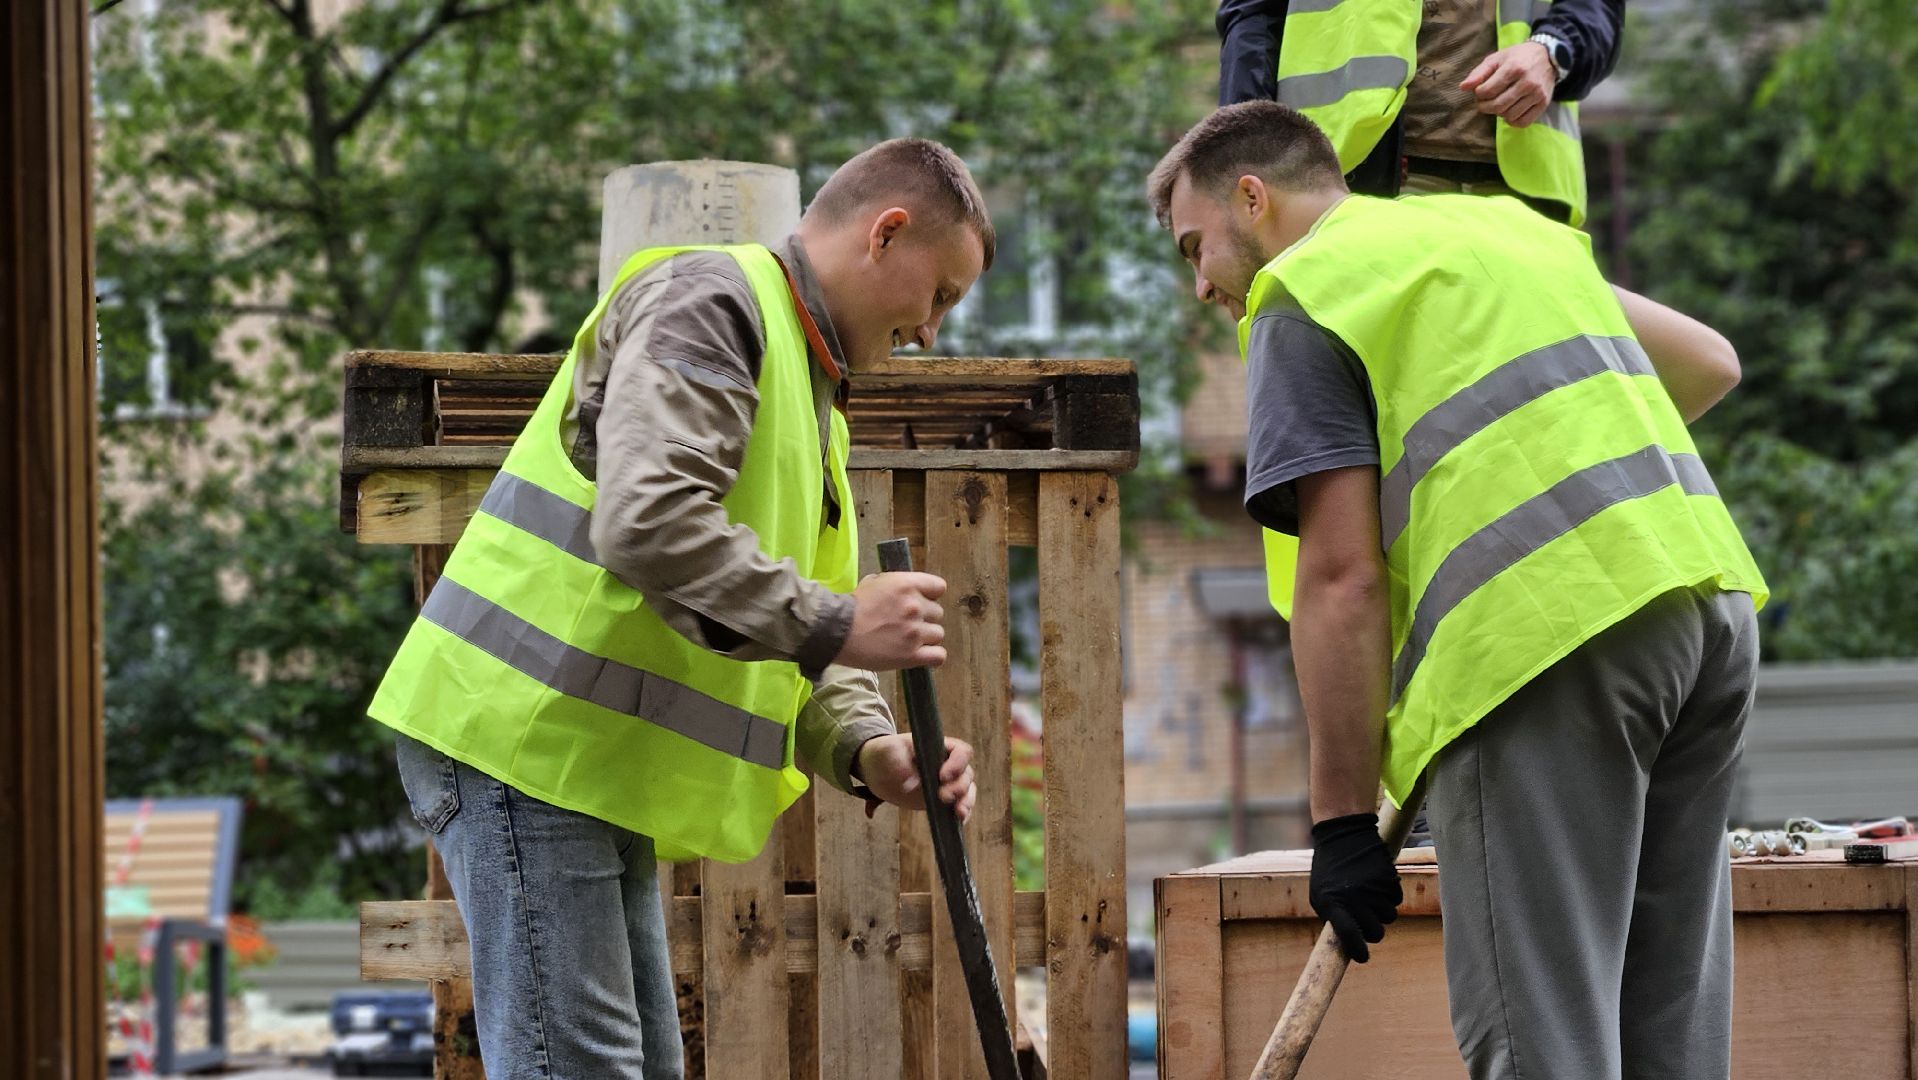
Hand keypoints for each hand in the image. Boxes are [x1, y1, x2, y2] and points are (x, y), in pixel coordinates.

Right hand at [837, 572, 946, 669]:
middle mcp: (916, 607)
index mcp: (907, 585)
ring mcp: (915, 632)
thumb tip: (905, 589)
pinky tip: (921, 654)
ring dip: (926, 637)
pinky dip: (932, 656)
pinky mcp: (912, 655)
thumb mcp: (874, 582)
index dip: (930, 595)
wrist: (837, 631)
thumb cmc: (852, 606)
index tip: (921, 601)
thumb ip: (896, 585)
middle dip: (924, 617)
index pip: (939, 587)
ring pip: (938, 634)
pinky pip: (938, 656)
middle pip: (938, 612)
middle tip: (906, 623)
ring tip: (908, 640)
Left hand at [853, 734, 976, 821]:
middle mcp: (947, 764)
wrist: (878, 770)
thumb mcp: (887, 751)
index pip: (961, 751)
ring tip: (959, 813)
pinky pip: (959, 805)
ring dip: (966, 801)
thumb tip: (912, 784)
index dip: (958, 764)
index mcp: (938, 747)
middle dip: (959, 787)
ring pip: (967, 790)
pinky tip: (959, 820)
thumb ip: (898, 761)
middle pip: (966, 773)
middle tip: (942, 796)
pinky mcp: (942, 799)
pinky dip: (963, 812)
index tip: (942, 777)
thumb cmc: (885, 754)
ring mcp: (946, 783)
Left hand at [1308, 813, 1401, 963]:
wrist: (1344, 834)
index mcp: (1334, 904)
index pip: (1349, 937)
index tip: (1363, 957)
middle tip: (1366, 921)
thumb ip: (1332, 918)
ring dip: (1382, 913)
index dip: (1358, 952)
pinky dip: (1390, 897)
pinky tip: (1378, 885)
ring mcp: (1373, 889)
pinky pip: (1396, 900)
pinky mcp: (1388, 878)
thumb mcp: (1319, 894)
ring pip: (1389, 917)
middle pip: (1375, 933)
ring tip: (1370, 898)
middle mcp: (1355, 899)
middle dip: (1372, 930)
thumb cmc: (1329, 868)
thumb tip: (1346, 942)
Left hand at [1461, 41, 1555, 127]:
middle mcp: (1527, 82)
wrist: (1548, 56)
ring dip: (1499, 113)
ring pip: (1509, 115)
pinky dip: (1512, 121)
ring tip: (1499, 103)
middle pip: (1497, 106)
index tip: (1480, 91)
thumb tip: (1463, 87)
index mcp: (1514, 68)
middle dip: (1485, 107)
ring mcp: (1537, 94)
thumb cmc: (1517, 58)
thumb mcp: (1496, 59)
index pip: (1487, 91)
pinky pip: (1523, 122)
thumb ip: (1478, 73)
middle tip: (1484, 102)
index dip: (1479, 94)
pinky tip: (1510, 111)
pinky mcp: (1544, 103)